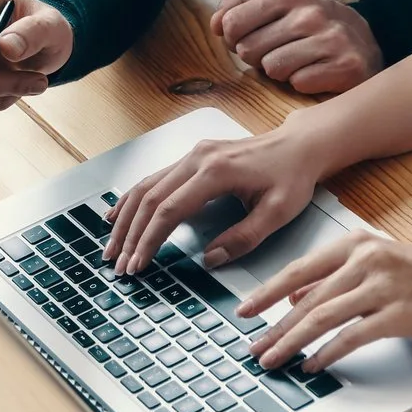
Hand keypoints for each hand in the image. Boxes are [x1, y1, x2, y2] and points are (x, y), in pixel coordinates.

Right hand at [104, 126, 326, 274]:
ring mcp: (192, 155)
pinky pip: (154, 178)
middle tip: (119, 264)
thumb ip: (243, 238)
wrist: (299, 146)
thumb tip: (209, 258)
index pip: (169, 210)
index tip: (138, 265)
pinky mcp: (192, 157)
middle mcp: (197, 158)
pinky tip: (118, 214)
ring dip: (126, 218)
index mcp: (215, 172)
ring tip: (111, 247)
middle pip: (150, 198)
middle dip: (130, 234)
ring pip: (146, 186)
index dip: (149, 240)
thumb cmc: (292, 177)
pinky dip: (133, 199)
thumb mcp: (278, 212)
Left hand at [213, 0, 382, 94]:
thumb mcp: (280, 9)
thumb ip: (242, 11)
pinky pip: (298, 84)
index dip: (234, 38)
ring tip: (299, 61)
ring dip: (280, 72)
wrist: (366, 44)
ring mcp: (331, 39)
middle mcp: (311, 13)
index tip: (252, 38)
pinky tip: (316, 72)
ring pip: (272, 69)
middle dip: (258, 57)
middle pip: (248, 50)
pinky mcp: (346, 67)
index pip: (232, 23)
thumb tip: (215, 21)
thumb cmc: (312, 28)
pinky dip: (302, 83)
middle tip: (280, 52)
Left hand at [245, 234, 411, 373]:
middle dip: (273, 326)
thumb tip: (296, 298)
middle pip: (305, 297)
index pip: (298, 269)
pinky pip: (351, 336)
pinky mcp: (399, 313)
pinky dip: (326, 353)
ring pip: (321, 316)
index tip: (243, 310)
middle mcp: (365, 259)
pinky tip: (312, 365)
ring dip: (291, 341)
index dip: (266, 292)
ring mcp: (382, 285)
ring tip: (273, 359)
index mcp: (356, 244)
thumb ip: (337, 280)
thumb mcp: (379, 267)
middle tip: (251, 346)